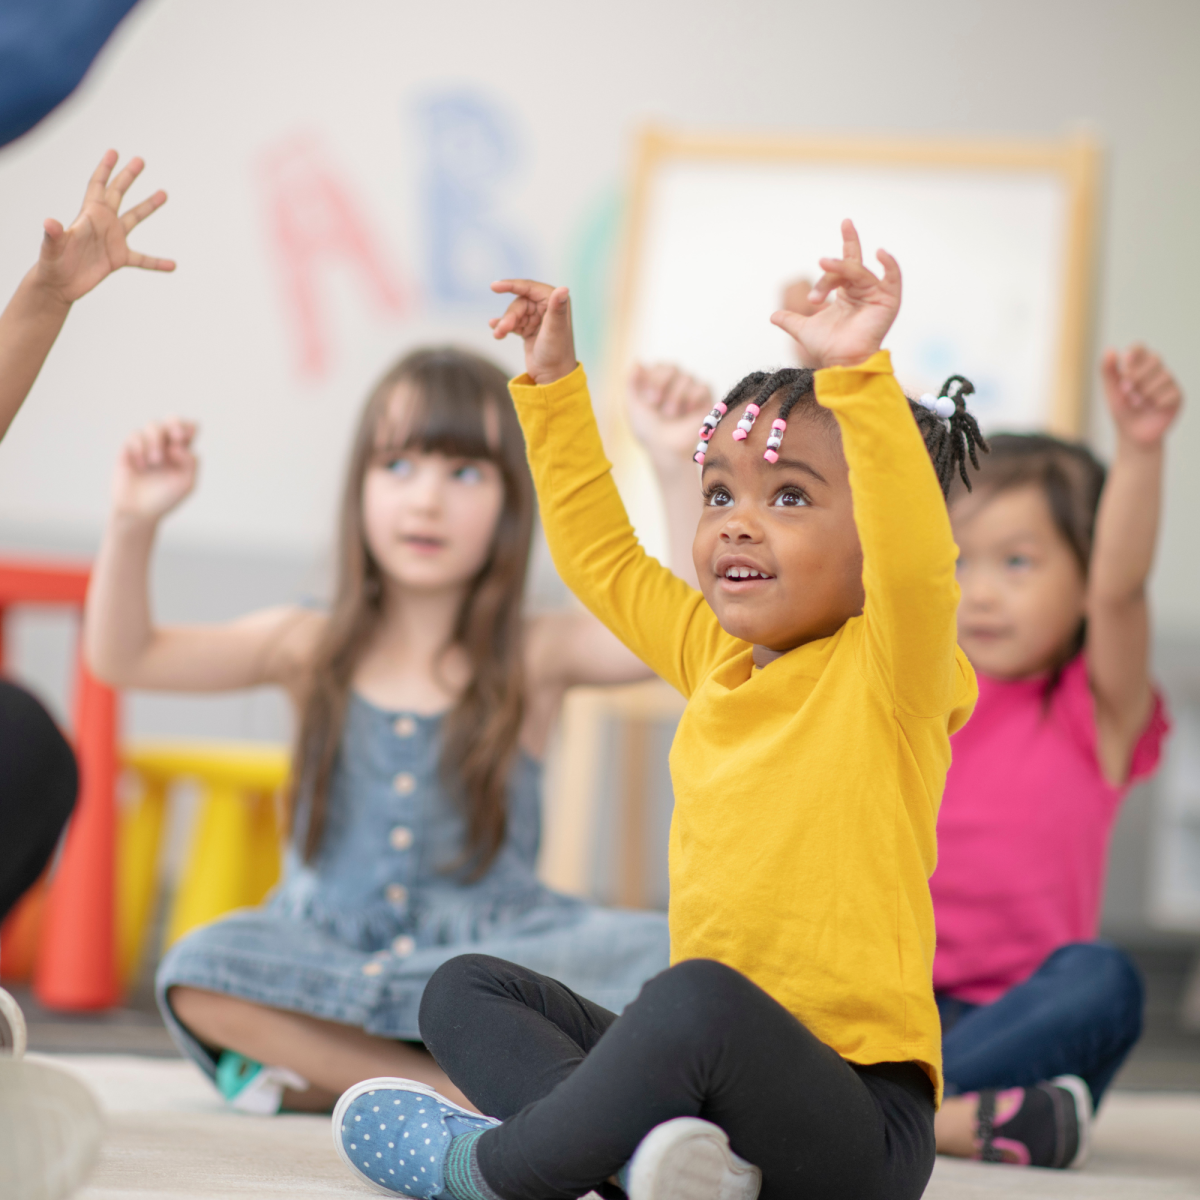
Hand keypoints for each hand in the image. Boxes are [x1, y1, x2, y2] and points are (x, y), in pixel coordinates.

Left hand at [33, 150, 174, 305]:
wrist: (58, 285)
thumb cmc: (52, 264)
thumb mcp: (53, 248)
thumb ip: (54, 235)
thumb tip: (49, 222)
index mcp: (89, 215)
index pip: (98, 186)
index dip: (105, 170)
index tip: (114, 152)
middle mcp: (103, 223)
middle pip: (118, 194)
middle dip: (128, 176)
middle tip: (140, 160)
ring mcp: (112, 240)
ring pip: (134, 218)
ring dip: (148, 206)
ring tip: (163, 193)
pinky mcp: (118, 259)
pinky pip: (143, 259)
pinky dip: (157, 262)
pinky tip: (173, 265)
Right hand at [112, 419, 198, 522]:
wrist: (139, 511)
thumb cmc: (165, 498)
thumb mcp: (186, 483)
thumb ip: (190, 463)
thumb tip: (177, 445)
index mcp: (182, 451)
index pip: (189, 428)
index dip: (188, 427)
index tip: (184, 439)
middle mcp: (165, 445)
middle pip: (172, 420)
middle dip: (174, 423)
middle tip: (176, 438)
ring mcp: (147, 445)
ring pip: (153, 425)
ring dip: (156, 441)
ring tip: (156, 461)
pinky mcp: (129, 449)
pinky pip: (135, 436)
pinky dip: (140, 448)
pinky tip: (142, 465)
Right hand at [489, 280, 576, 384]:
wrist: (552, 377)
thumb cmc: (556, 354)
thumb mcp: (554, 330)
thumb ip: (557, 308)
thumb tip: (564, 288)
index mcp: (555, 302)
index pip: (529, 288)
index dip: (511, 285)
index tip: (493, 287)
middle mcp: (547, 307)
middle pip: (519, 303)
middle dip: (509, 316)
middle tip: (502, 330)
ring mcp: (537, 318)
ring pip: (514, 313)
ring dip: (505, 323)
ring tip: (498, 335)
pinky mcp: (529, 328)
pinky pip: (512, 322)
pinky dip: (503, 325)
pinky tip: (495, 329)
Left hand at [627, 363, 711, 471]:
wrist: (665, 449)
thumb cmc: (648, 430)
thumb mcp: (633, 406)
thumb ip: (631, 383)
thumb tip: (638, 361)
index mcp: (658, 382)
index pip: (659, 366)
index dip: (654, 379)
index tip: (649, 400)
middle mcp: (675, 382)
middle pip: (672, 366)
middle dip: (662, 384)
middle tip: (656, 404)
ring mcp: (691, 390)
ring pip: (687, 377)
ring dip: (675, 397)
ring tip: (671, 415)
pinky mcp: (705, 399)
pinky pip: (702, 386)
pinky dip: (691, 399)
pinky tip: (687, 413)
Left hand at [770, 220, 899, 368]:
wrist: (841, 363)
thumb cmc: (828, 348)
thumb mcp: (804, 330)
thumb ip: (790, 320)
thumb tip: (773, 316)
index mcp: (847, 293)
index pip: (844, 265)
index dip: (840, 252)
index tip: (830, 256)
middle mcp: (862, 290)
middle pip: (852, 264)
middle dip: (849, 242)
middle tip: (840, 230)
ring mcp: (876, 295)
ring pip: (858, 272)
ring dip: (840, 269)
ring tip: (822, 265)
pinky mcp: (888, 301)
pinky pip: (892, 278)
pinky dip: (889, 265)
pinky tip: (880, 253)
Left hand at [1101, 345, 1182, 449]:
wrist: (1132, 435)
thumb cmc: (1123, 410)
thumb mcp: (1111, 391)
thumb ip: (1109, 371)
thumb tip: (1110, 349)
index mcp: (1139, 366)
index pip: (1140, 348)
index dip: (1134, 352)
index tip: (1125, 362)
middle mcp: (1157, 371)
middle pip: (1155, 358)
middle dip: (1137, 374)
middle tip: (1125, 390)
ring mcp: (1169, 383)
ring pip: (1163, 376)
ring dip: (1144, 392)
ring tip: (1136, 403)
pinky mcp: (1177, 396)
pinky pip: (1170, 393)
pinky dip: (1156, 402)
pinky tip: (1152, 409)